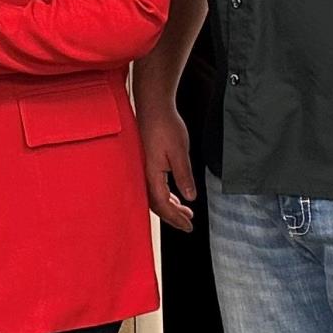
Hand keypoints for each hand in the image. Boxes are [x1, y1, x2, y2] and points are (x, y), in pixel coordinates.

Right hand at [140, 102, 196, 231]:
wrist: (152, 107)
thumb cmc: (165, 126)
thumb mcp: (180, 152)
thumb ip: (184, 176)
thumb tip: (189, 197)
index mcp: (151, 174)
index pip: (163, 204)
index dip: (176, 218)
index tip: (189, 225)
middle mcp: (144, 174)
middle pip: (156, 204)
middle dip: (173, 216)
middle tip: (188, 224)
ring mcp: (143, 169)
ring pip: (154, 196)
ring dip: (170, 206)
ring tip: (185, 211)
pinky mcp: (145, 164)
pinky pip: (153, 186)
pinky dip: (165, 195)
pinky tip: (174, 196)